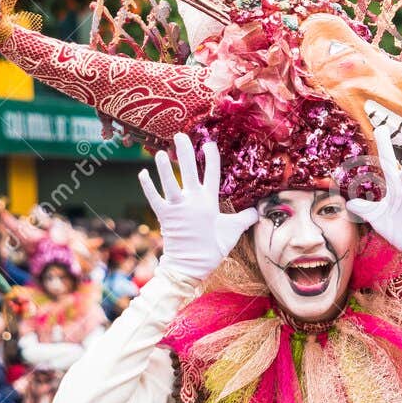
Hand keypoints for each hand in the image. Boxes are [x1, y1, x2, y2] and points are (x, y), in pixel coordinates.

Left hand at [138, 133, 257, 279]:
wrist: (190, 266)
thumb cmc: (212, 249)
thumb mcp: (232, 233)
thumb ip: (245, 219)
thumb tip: (259, 211)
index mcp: (209, 202)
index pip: (212, 173)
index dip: (211, 157)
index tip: (209, 143)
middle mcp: (193, 201)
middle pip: (190, 171)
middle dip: (185, 152)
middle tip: (180, 136)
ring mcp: (177, 208)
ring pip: (169, 182)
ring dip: (163, 167)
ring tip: (159, 152)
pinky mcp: (164, 216)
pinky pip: (154, 198)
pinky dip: (147, 186)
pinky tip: (142, 173)